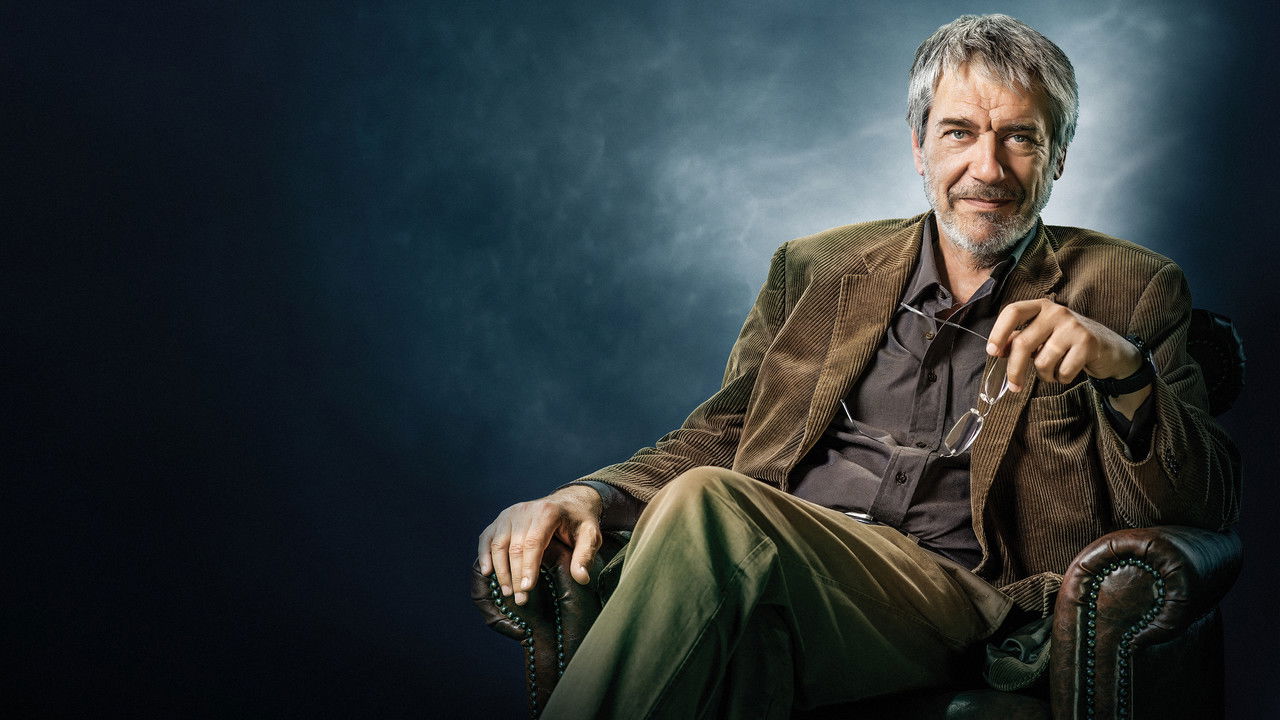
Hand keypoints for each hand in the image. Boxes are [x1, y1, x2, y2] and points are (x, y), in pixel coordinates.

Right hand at [477, 485, 603, 605]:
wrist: (568, 502)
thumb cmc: (579, 522)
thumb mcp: (590, 535)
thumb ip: (585, 556)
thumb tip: (581, 578)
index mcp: (547, 512)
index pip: (534, 542)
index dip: (529, 567)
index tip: (527, 589)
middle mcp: (525, 510)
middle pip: (515, 546)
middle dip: (515, 575)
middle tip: (520, 600)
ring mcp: (510, 513)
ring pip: (498, 543)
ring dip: (500, 570)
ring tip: (507, 592)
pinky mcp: (501, 519)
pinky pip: (487, 537)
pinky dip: (484, 555)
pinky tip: (487, 572)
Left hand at [986, 298, 1143, 393]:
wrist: (1108, 348)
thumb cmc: (1066, 342)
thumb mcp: (1043, 335)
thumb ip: (1021, 339)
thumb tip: (999, 350)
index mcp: (1041, 306)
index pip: (1013, 311)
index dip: (998, 332)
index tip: (992, 352)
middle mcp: (1056, 312)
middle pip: (1023, 343)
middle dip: (1015, 370)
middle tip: (1014, 386)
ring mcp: (1073, 326)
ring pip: (1043, 362)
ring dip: (1045, 375)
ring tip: (1054, 370)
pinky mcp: (1087, 343)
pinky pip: (1063, 372)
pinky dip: (1061, 378)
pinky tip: (1069, 370)